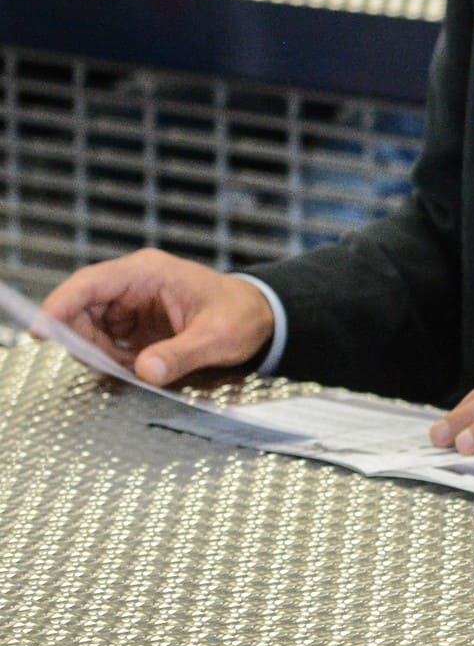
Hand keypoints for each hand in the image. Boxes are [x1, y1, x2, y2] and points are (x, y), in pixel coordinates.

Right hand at [40, 248, 275, 385]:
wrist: (260, 318)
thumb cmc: (242, 317)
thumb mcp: (218, 337)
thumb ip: (182, 354)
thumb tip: (145, 371)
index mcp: (148, 273)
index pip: (90, 283)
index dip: (60, 305)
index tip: (41, 331)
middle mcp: (133, 285)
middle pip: (81, 310)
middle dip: (82, 342)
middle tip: (106, 368)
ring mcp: (130, 306)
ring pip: (89, 331)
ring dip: (99, 356)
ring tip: (133, 369)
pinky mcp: (133, 327)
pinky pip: (105, 345)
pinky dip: (111, 362)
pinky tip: (136, 370)